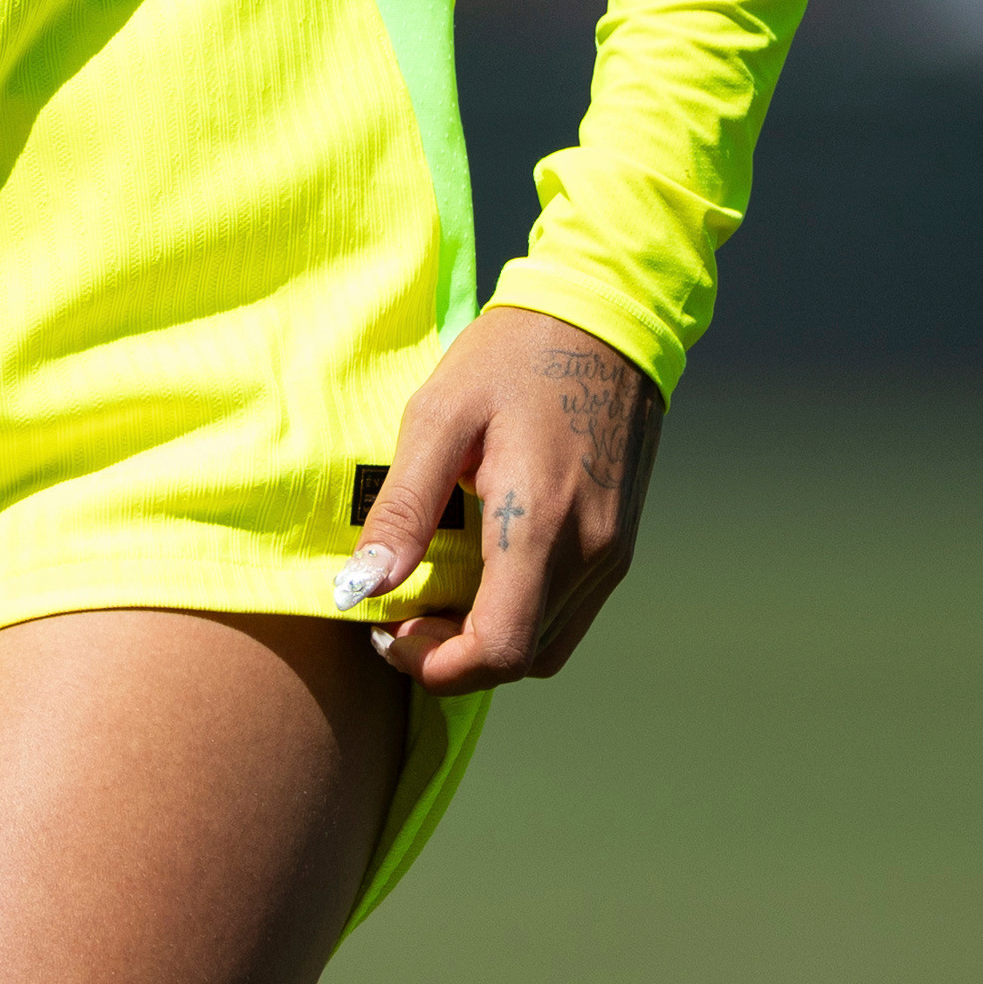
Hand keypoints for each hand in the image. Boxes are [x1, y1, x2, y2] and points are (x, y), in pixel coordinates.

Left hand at [337, 307, 662, 692]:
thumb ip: (403, 506)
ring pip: (546, 646)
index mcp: (541, 524)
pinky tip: (481, 575)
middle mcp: (589, 555)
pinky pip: (567, 614)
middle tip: (399, 614)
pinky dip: (519, 617)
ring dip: (485, 641)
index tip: (387, 631)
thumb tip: (363, 587)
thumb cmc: (514, 356)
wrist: (607, 318)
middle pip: (519, 660)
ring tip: (435, 597)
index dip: (434, 665)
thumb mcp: (440, 415)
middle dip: (451, 657)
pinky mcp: (619, 545)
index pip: (497, 650)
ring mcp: (613, 554)